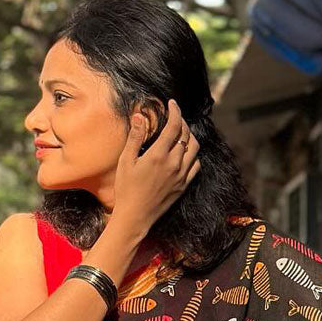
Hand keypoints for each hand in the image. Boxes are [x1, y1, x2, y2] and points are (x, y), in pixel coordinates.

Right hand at [111, 99, 200, 238]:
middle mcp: (174, 164)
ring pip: (194, 148)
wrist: (135, 217)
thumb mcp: (126, 161)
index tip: (172, 103)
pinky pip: (196, 165)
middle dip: (182, 121)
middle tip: (175, 116)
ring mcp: (181, 175)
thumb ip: (135, 137)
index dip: (175, 111)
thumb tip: (139, 116)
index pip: (174, 126)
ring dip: (190, 136)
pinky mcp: (184, 185)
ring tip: (181, 132)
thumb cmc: (126, 189)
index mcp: (159, 155)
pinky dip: (193, 154)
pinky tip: (185, 152)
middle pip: (186, 134)